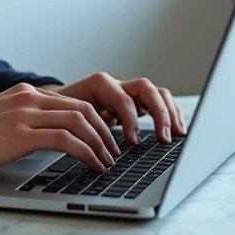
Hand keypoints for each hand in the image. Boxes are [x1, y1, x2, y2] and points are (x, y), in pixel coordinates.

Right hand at [0, 83, 120, 174]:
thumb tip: (46, 136)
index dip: (96, 121)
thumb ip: (23, 119)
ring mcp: (24, 114)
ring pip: (80, 121)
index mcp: (24, 93)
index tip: (105, 139)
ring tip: (107, 162)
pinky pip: (65, 140)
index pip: (72, 102)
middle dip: (105, 131)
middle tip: (114, 152)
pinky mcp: (20, 135)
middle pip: (83, 108)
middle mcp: (28, 98)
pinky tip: (91, 165)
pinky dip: (86, 153)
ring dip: (100, 144)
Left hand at [45, 73, 186, 145]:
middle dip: (159, 113)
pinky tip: (177, 130)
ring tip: (178, 134)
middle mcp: (117, 86)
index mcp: (100, 85)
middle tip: (163, 138)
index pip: (123, 98)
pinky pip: (160, 102)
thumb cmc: (61, 111)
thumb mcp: (67, 118)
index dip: (131, 120)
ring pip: (157, 93)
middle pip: (146, 89)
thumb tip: (89, 148)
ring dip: (170, 112)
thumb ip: (80, 128)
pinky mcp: (137, 103)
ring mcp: (129, 93)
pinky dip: (171, 114)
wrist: (56, 103)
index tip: (134, 142)